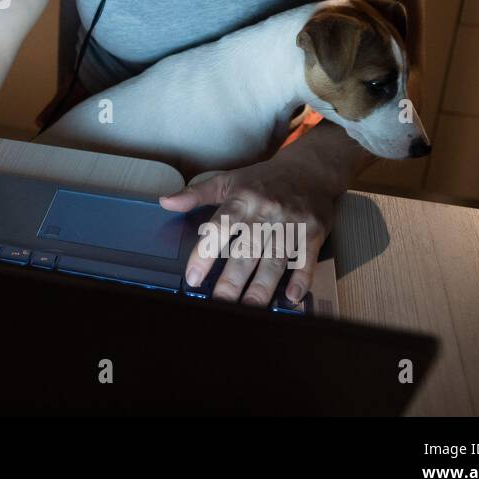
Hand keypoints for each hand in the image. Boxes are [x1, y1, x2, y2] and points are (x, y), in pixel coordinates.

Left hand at [158, 155, 338, 305]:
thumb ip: (195, 194)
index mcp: (242, 199)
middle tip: (219, 305)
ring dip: (262, 287)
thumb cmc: (263, 179)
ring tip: (249, 309)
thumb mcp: (227, 180)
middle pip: (247, 251)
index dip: (205, 253)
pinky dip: (300, 279)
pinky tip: (290, 298)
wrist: (310, 169)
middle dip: (232, 281)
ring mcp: (291, 224)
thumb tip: (165, 202)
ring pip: (274, 260)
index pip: (220, 228)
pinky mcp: (314, 233)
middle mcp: (266, 213)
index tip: (193, 278)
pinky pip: (305, 259)